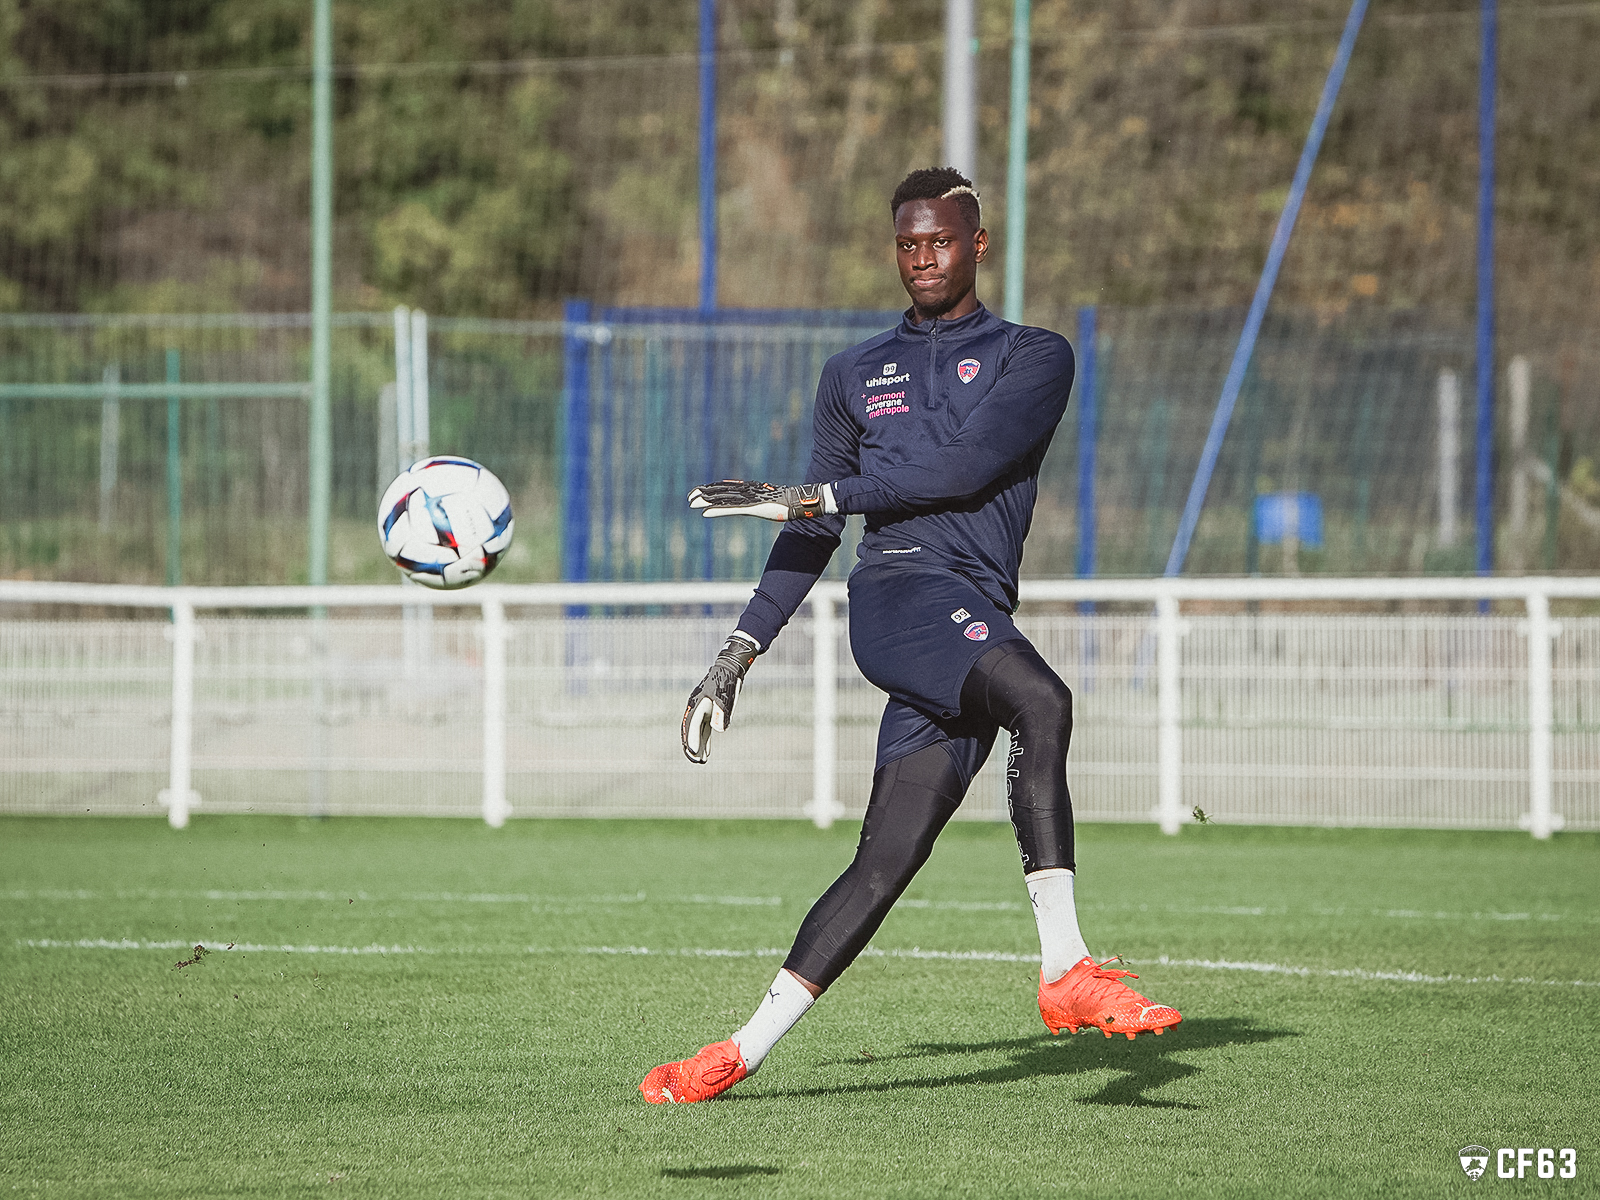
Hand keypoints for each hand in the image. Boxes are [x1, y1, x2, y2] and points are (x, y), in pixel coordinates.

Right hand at [682, 633, 760, 763]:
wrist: (729, 668)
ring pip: (696, 731)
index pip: (693, 724)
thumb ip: (722, 713)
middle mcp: (695, 707)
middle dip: (691, 746)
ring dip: (698, 745)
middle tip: (694, 761)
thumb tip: (719, 731)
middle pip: (690, 730)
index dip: (692, 739)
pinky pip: (703, 729)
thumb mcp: (726, 697)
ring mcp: (700, 709)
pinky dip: (704, 740)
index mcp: (697, 703)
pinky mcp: (707, 711)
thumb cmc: (727, 682)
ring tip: (700, 761)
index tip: (694, 753)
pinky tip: (707, 752)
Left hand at [688, 480, 828, 521]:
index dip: (712, 489)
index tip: (700, 491)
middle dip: (704, 494)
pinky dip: (716, 511)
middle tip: (689, 497)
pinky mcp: (751, 508)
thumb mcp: (770, 503)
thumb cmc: (788, 502)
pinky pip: (730, 509)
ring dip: (706, 502)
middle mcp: (747, 491)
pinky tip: (705, 514)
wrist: (799, 502)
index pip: (727, 487)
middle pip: (721, 491)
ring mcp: (749, 499)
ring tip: (691, 503)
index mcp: (750, 489)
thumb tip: (755, 505)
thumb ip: (760, 503)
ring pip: (723, 499)